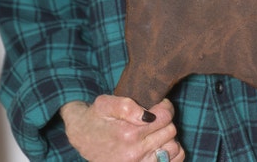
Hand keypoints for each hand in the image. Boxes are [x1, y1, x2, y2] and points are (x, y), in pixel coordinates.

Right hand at [60, 95, 185, 161]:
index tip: (158, 104)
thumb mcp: (105, 103)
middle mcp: (135, 153)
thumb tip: (148, 115)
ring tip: (155, 131)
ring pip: (174, 148)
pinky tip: (160, 144)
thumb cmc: (95, 117)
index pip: (165, 117)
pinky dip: (171, 153)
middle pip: (170, 131)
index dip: (164, 106)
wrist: (82, 137)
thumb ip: (127, 106)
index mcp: (129, 134)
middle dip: (165, 120)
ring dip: (168, 136)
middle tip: (154, 117)